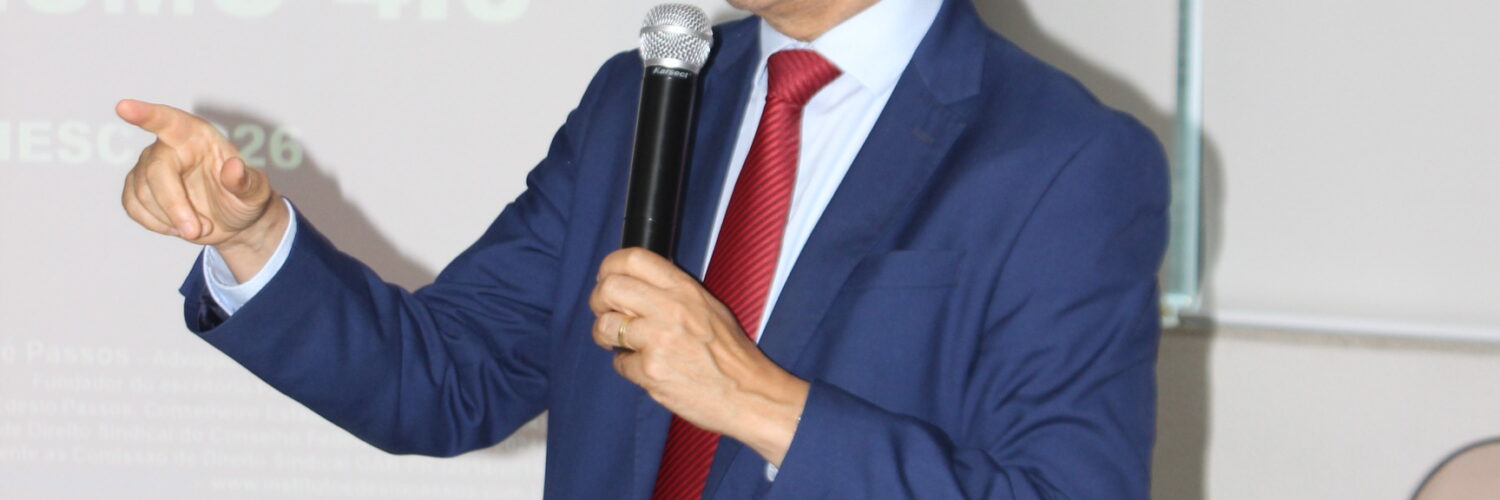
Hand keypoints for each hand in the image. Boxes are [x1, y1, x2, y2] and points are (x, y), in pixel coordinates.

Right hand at [116, 99, 287, 281]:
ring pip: (142, 193)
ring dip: (170, 218)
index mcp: (197, 136)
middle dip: (173, 206)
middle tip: (197, 231)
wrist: (233, 222)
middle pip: (156, 172)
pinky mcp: (137, 187)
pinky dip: (155, 223)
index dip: (146, 114)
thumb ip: (246, 181)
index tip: (124, 107)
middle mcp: (168, 146)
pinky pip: (132, 205)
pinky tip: (176, 226)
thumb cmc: (244, 198)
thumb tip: (234, 167)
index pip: (169, 121)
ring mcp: (149, 166)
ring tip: (198, 225)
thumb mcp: (256, 192)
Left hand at [589, 248, 808, 465]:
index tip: (606, 280)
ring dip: (607, 337)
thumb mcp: (710, 308)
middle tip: (607, 314)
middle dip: (599, 301)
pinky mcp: (651, 371)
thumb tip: (638, 283)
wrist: (748, 395)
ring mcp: (659, 340)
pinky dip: (628, 368)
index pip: (633, 258)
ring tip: (623, 345)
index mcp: (685, 289)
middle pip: (609, 287)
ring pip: (606, 326)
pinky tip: (649, 370)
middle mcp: (670, 309)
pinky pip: (619, 363)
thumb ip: (675, 292)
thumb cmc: (731, 355)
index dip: (609, 267)